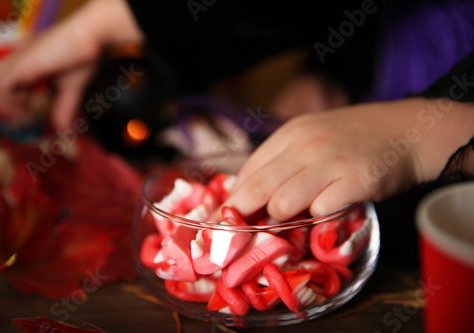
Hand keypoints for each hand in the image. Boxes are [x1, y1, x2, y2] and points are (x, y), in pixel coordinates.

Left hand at [0, 0, 142, 129]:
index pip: (5, 84)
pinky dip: (11, 100)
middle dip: (4, 104)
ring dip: (6, 103)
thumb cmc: (86, 54)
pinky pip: (0, 85)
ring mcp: (18, 60)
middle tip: (26, 115)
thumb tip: (65, 128)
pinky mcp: (22, 63)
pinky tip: (30, 103)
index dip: (12, 103)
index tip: (31, 116)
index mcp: (29, 63)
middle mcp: (19, 59)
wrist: (92, 37)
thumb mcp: (73, 87)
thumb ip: (65, 107)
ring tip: (27, 110)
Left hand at [222, 97, 473, 220]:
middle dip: (240, 216)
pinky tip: (324, 214)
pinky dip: (317, 219)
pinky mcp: (356, 180)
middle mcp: (305, 145)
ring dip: (282, 219)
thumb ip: (280, 162)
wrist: (404, 131)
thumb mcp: (310, 137)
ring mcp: (330, 162)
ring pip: (283, 203)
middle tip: (235, 237)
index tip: (223, 221)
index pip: (248, 172)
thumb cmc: (352, 138)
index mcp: (289, 134)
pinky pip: (321, 210)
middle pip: (257, 189)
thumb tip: (248, 194)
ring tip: (291, 222)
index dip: (232, 200)